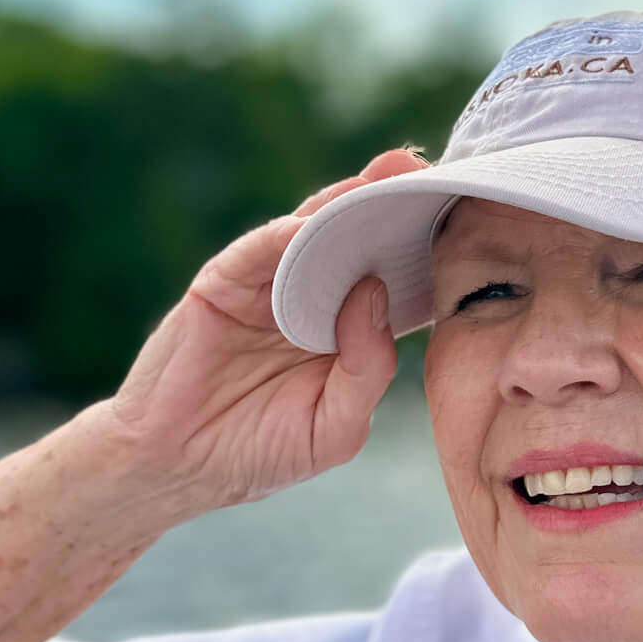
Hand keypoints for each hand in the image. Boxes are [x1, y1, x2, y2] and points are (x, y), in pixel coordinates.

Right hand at [105, 149, 429, 512]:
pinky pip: (256, 252)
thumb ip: (366, 369)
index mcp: (347, 332)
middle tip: (427, 170)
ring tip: (383, 177)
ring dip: (345, 203)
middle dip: (391, 205)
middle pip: (358, 242)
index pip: (395, 280)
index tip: (467, 218)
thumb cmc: (257, 454)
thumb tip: (376, 295)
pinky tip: (312, 224)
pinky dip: (284, 235)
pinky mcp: (221, 285)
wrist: (175, 471)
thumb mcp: (334, 427)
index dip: (426, 251)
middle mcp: (311, 300)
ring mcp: (266, 288)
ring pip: (311, 235)